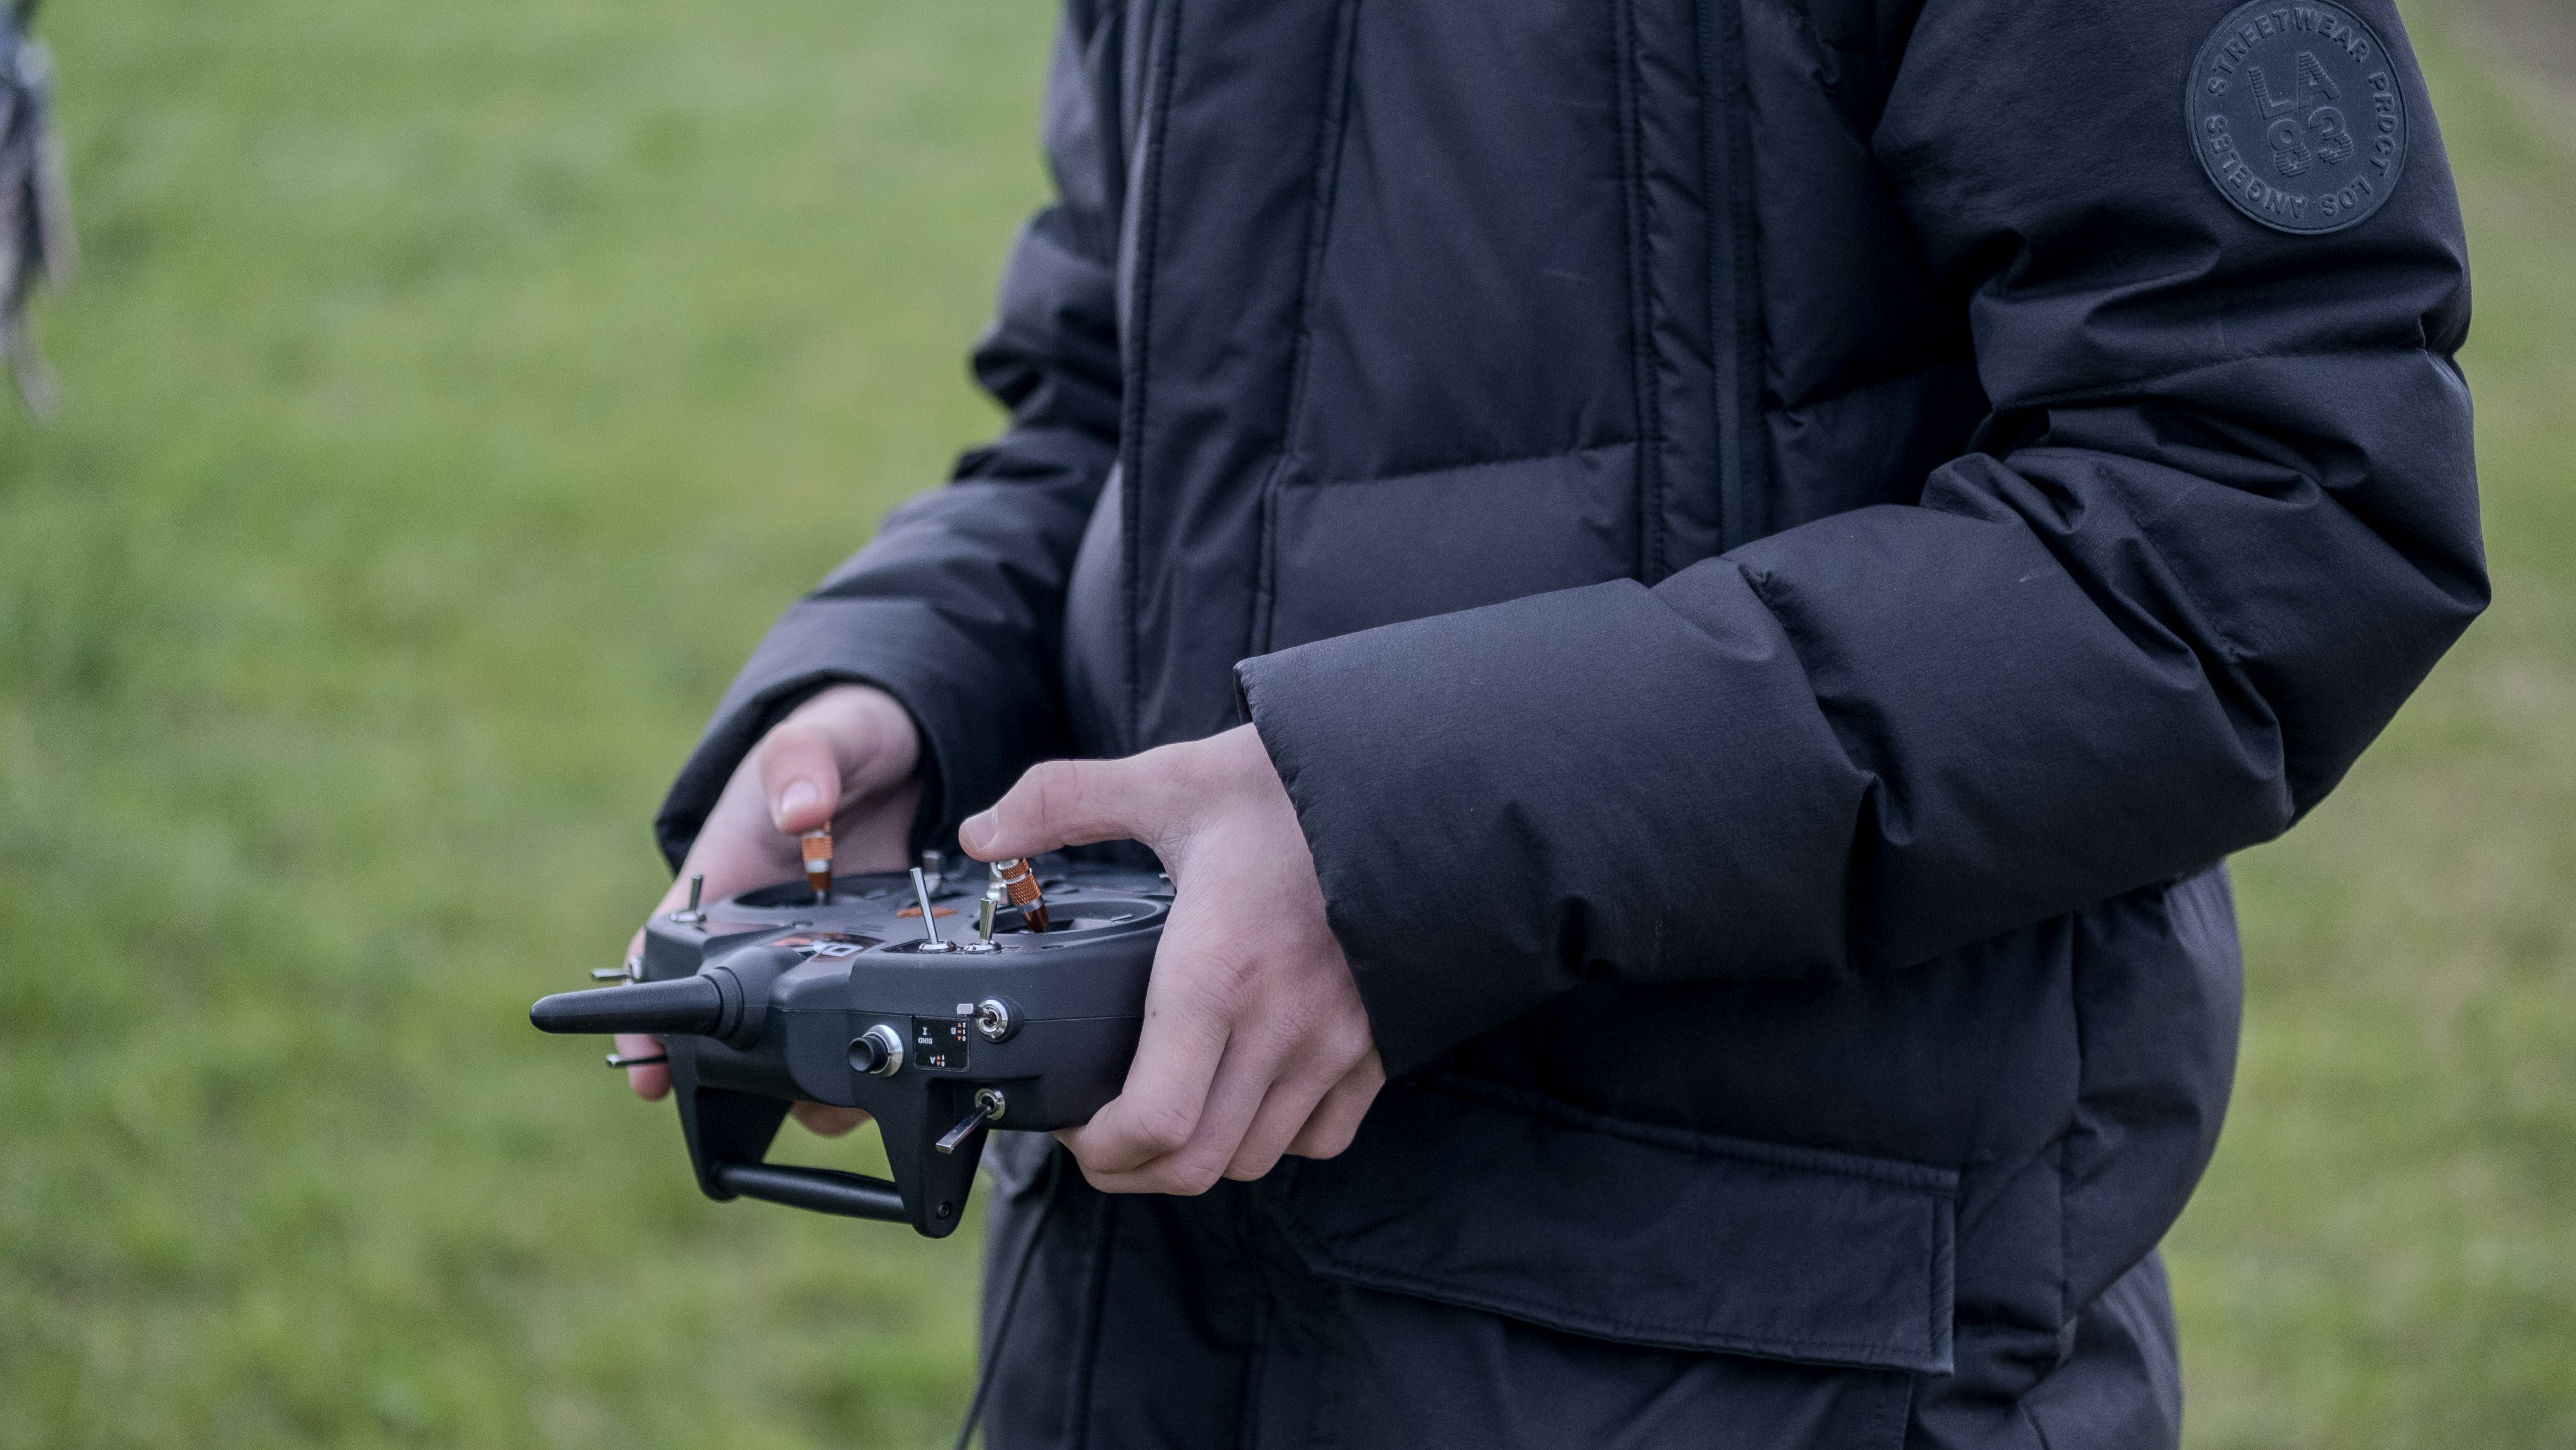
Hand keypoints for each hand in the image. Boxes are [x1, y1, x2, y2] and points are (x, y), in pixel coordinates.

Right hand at [615, 683, 921, 1136]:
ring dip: (818, 1073)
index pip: (663, 955)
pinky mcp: (873, 958)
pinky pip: (866, 1012)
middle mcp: (762, 930)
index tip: (647, 1069)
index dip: (647, 1015)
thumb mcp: (811, 737)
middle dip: (746, 1074)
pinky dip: (878, 1038)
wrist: (904, 747)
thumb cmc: (834, 740)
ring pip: (803, 1032)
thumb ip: (800, 762)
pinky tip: (904, 1060)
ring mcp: (819, 950)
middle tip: (779, 1102)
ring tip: (846, 1099)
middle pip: (732, 1021)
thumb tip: (799, 811)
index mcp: (723, 881)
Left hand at [961, 724, 1382, 1192]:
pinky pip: (1321, 1138)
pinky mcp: (1375, 1047)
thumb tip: (980, 833)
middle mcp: (1280, 1023)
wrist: (1414, 786)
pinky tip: (1242, 1098)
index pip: (1154, 1121)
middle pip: (1196, 1164)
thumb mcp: (1168, 780)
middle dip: (1130, 1169)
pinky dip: (1273, 1139)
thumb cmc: (1288, 788)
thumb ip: (1064, 799)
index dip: (1097, 1149)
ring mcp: (1335, 1043)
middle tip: (1096, 1138)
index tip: (1070, 1124)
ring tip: (1160, 1118)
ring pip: (1253, 1160)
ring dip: (1196, 1157)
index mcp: (1216, 970)